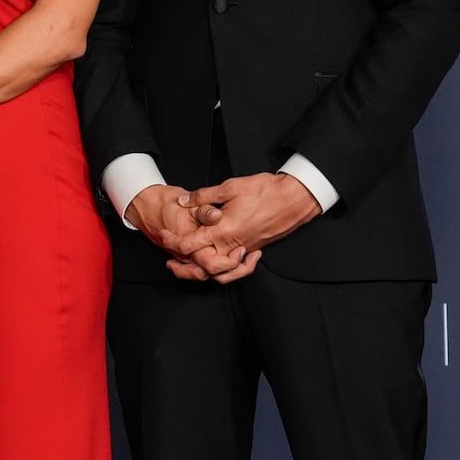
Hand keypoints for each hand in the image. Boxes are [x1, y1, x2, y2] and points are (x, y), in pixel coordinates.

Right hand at [125, 183, 240, 281]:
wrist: (146, 206)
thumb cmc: (165, 204)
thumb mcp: (186, 204)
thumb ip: (203, 210)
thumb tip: (216, 215)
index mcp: (188, 247)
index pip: (212, 266)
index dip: (231, 261)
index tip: (242, 249)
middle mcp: (187, 257)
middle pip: (214, 276)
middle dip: (234, 270)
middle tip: (246, 254)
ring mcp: (187, 258)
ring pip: (210, 275)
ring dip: (228, 270)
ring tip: (242, 258)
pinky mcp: (188, 255)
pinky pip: (204, 268)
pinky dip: (219, 266)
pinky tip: (229, 256)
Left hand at [167, 173, 321, 281]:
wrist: (296, 198)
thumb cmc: (265, 190)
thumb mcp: (230, 187)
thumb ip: (203, 196)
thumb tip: (183, 200)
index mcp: (224, 230)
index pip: (191, 245)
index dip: (174, 242)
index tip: (164, 236)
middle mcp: (234, 244)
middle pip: (204, 267)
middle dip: (185, 267)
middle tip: (171, 260)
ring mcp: (246, 248)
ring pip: (222, 272)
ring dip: (205, 271)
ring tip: (190, 263)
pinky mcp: (255, 248)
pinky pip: (236, 266)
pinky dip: (224, 267)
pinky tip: (217, 255)